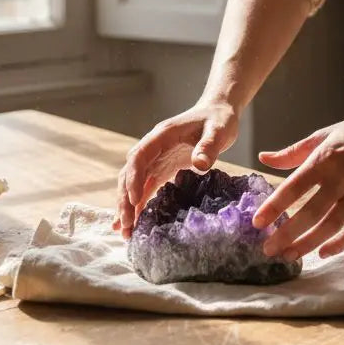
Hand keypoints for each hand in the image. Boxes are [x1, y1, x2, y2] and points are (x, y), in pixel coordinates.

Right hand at [113, 100, 238, 238]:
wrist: (218, 112)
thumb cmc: (218, 119)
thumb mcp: (218, 131)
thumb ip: (208, 146)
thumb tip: (199, 165)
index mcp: (161, 135)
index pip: (139, 157)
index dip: (133, 178)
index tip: (134, 200)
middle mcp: (153, 147)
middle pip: (130, 173)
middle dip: (125, 200)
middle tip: (126, 226)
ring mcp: (156, 158)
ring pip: (133, 183)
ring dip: (128, 206)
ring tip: (125, 232)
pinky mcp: (162, 168)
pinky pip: (145, 187)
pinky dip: (138, 204)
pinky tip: (133, 223)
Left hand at [251, 108, 343, 260]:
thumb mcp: (324, 134)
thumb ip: (293, 151)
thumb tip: (264, 159)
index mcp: (324, 158)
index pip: (294, 186)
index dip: (274, 206)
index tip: (257, 223)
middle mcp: (341, 177)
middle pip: (310, 212)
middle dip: (287, 233)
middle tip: (268, 249)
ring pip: (332, 224)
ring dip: (309, 243)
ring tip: (289, 255)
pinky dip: (341, 243)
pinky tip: (323, 253)